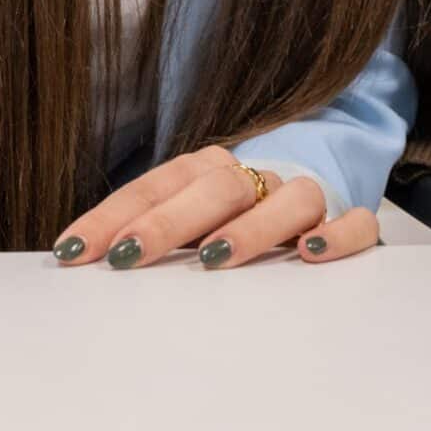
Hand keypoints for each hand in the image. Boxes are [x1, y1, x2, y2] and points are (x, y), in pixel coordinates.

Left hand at [49, 144, 380, 270]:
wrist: (309, 199)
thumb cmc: (230, 222)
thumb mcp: (182, 224)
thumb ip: (141, 235)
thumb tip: (75, 260)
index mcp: (209, 170)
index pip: (157, 185)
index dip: (111, 216)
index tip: (74, 252)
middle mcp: (256, 178)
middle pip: (218, 185)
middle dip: (167, 222)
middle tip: (127, 255)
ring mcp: (304, 199)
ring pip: (291, 197)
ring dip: (251, 226)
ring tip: (213, 258)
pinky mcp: (346, 223)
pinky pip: (357, 221)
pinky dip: (339, 233)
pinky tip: (312, 253)